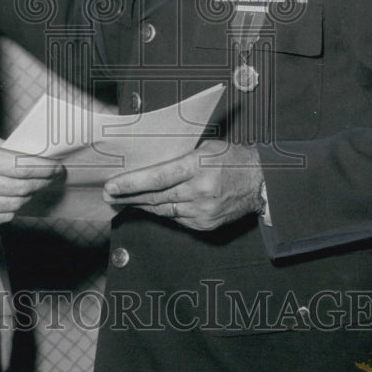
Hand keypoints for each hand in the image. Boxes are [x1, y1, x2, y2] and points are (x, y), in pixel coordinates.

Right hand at [0, 127, 63, 224]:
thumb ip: (4, 147)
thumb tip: (31, 157)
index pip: (22, 167)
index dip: (43, 168)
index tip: (55, 167)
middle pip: (21, 188)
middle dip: (41, 182)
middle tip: (51, 177)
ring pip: (13, 205)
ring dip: (28, 196)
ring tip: (34, 187)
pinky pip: (0, 218)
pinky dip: (12, 209)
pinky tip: (15, 199)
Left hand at [103, 140, 264, 230]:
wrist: (262, 182)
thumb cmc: (234, 159)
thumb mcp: (206, 147)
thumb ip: (180, 157)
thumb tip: (150, 164)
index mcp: (198, 167)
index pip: (157, 177)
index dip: (131, 183)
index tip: (112, 186)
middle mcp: (199, 191)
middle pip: (155, 196)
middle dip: (128, 196)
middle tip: (109, 196)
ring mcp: (203, 211)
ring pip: (163, 210)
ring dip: (142, 205)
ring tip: (124, 200)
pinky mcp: (206, 224)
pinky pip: (177, 219)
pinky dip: (163, 211)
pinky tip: (151, 206)